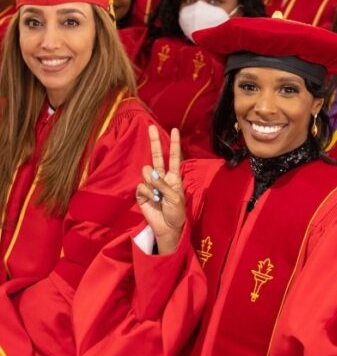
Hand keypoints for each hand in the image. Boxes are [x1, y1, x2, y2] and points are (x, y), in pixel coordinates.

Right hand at [136, 126, 185, 254]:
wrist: (168, 228)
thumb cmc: (176, 213)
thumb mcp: (175, 198)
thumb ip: (164, 185)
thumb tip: (151, 174)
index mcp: (174, 177)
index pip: (174, 157)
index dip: (174, 144)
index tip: (174, 130)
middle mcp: (162, 178)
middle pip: (157, 157)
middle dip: (154, 142)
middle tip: (151, 127)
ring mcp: (151, 185)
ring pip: (147, 172)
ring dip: (153, 183)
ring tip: (159, 196)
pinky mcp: (142, 193)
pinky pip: (141, 186)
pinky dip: (147, 193)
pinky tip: (152, 200)